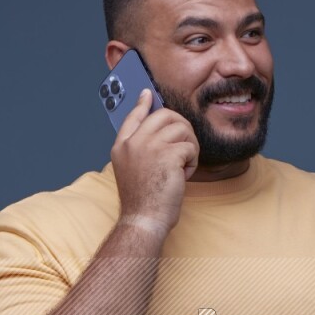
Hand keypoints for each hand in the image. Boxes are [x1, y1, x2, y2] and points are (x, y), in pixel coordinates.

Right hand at [110, 88, 199, 236]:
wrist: (144, 220)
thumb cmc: (142, 202)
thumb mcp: (131, 171)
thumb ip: (139, 150)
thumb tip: (159, 131)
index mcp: (121, 147)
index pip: (133, 116)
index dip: (143, 104)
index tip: (148, 94)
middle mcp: (133, 143)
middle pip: (164, 115)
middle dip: (181, 127)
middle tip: (185, 145)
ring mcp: (149, 146)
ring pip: (181, 129)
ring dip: (189, 147)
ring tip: (183, 166)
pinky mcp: (167, 155)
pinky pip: (190, 147)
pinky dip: (192, 162)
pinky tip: (184, 176)